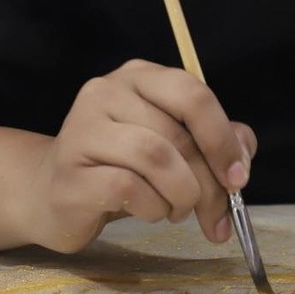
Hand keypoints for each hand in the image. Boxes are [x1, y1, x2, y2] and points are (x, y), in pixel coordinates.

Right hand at [23, 59, 255, 252]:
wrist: (51, 195)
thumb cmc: (121, 167)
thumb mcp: (174, 147)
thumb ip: (213, 141)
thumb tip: (243, 155)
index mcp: (140, 77)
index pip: (193, 94)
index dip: (222, 138)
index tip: (238, 177)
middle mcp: (107, 92)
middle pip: (178, 135)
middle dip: (208, 183)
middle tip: (217, 216)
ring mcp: (82, 129)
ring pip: (156, 158)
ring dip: (180, 195)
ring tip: (177, 211)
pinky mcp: (70, 172)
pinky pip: (128, 188)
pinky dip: (152, 207)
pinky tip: (149, 212)